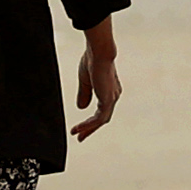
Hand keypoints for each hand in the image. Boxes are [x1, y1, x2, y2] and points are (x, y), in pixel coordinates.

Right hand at [70, 23, 122, 140]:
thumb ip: (84, 94)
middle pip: (103, 118)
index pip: (102, 109)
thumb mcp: (85, 80)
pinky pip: (99, 118)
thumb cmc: (92, 60)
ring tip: (77, 135)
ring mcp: (112, 98)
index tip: (80, 126)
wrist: (99, 52)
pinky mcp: (108, 100)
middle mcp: (113, 95)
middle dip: (91, 128)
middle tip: (80, 137)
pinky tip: (79, 128)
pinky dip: (89, 125)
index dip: (91, 119)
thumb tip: (81, 108)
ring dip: (88, 128)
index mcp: (109, 90)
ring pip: (101, 120)